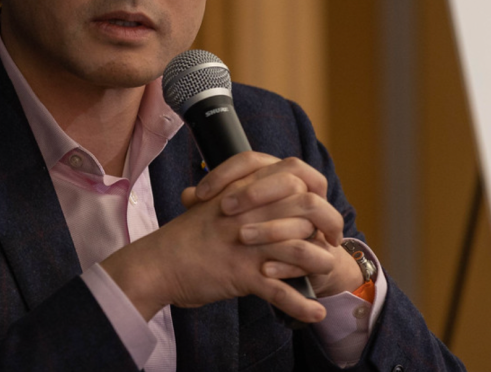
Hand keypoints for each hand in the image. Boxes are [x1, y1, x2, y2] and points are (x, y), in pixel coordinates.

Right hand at [102, 152, 343, 323]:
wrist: (158, 263)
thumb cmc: (184, 238)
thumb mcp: (212, 205)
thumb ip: (239, 197)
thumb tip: (262, 198)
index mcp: (245, 192)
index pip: (295, 179)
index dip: (315, 193)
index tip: (318, 212)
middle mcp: (251, 213)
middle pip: (308, 210)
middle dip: (327, 228)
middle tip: (332, 242)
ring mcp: (248, 244)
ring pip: (303, 250)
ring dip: (321, 265)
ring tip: (327, 274)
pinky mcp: (243, 274)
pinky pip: (281, 292)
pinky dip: (302, 305)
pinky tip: (316, 313)